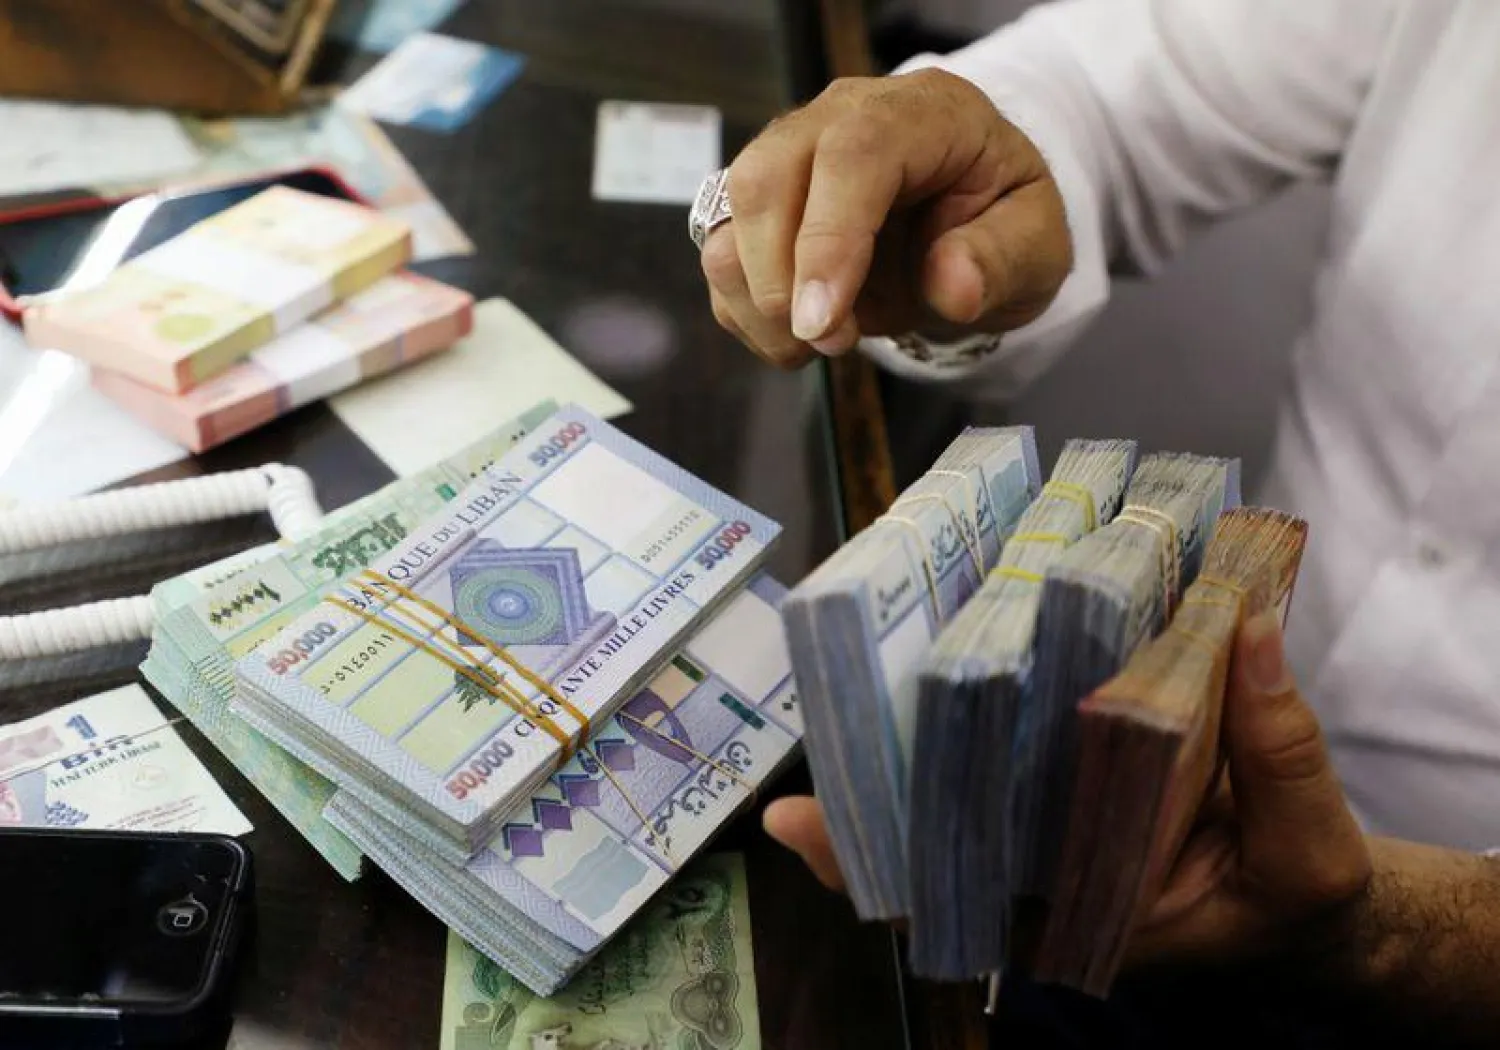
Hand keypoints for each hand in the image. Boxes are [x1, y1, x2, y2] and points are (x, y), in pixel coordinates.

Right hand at [702, 69, 1071, 368]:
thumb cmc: (1000, 225)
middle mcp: (841, 118)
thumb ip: (1001, 260)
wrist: (967, 227)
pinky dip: (747, 313)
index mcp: (923, 114)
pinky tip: (800, 336)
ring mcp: (790, 156)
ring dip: (758, 302)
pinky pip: (722, 257)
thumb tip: (951, 286)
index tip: (824, 322)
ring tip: (819, 343)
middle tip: (829, 342)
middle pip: (766, 176)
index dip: (828, 239)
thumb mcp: (1036, 246)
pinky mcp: (759, 206)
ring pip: (728, 216)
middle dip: (779, 279)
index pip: (853, 154)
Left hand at [764, 612, 1373, 965]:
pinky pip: (1016, 730)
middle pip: (934, 824)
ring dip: (925, 712)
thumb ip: (1282, 752)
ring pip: (964, 772)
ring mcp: (1051, 817)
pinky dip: (996, 681)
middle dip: (878, 768)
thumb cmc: (1298, 902)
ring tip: (872, 636)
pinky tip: (973, 614)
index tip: (797, 821)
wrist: (1312, 910)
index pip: (949, 896)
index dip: (871, 861)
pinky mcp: (1073, 767)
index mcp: (1075, 914)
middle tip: (828, 691)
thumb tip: (1243, 624)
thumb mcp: (1309, 851)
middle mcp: (1041, 868)